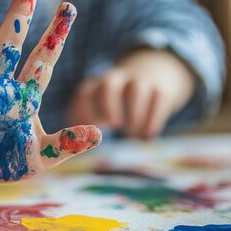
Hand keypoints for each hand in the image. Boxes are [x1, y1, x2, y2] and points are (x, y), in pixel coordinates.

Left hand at [69, 49, 194, 140]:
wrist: (151, 80)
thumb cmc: (114, 106)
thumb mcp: (97, 112)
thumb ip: (84, 127)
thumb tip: (70, 150)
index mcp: (96, 85)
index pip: (85, 91)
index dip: (84, 110)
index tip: (87, 131)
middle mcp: (117, 80)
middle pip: (110, 83)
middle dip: (109, 104)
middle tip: (112, 126)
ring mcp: (139, 82)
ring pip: (137, 89)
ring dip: (135, 113)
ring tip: (133, 136)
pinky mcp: (160, 88)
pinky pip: (159, 97)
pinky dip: (154, 117)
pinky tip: (148, 137)